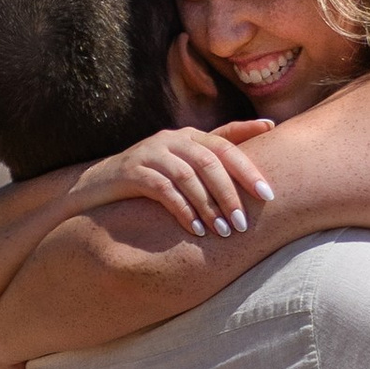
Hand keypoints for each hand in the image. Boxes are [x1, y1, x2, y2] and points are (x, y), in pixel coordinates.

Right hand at [69, 120, 279, 242]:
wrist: (96, 188)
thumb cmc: (149, 183)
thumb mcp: (181, 170)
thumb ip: (209, 169)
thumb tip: (250, 185)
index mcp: (189, 137)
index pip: (226, 138)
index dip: (249, 141)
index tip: (273, 142)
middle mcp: (172, 139)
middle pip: (212, 159)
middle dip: (233, 191)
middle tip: (245, 221)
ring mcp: (151, 152)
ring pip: (190, 175)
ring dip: (210, 206)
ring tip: (223, 231)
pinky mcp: (133, 171)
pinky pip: (164, 189)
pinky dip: (182, 209)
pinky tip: (195, 229)